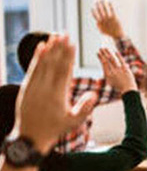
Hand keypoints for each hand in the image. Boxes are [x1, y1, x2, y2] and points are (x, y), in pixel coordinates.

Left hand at [14, 34, 96, 153]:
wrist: (30, 136)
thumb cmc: (55, 129)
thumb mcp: (74, 122)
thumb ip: (85, 108)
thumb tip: (94, 93)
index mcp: (57, 95)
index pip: (64, 70)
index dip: (68, 56)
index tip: (72, 44)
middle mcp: (44, 88)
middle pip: (53, 63)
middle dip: (60, 47)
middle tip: (65, 33)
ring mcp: (34, 86)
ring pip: (42, 63)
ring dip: (49, 48)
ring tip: (55, 36)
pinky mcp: (27, 87)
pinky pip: (33, 69)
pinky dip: (37, 57)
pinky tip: (41, 47)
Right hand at [92, 0, 124, 39]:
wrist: (117, 35)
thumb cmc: (109, 33)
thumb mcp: (102, 31)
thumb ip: (98, 26)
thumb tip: (96, 22)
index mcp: (100, 23)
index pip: (95, 15)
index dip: (93, 11)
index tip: (92, 7)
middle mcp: (103, 19)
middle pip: (99, 10)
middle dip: (98, 5)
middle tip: (97, 0)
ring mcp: (109, 18)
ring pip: (104, 9)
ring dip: (102, 3)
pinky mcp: (114, 17)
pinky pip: (112, 10)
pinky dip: (110, 5)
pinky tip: (109, 1)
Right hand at [98, 47, 136, 93]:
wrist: (128, 90)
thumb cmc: (118, 86)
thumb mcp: (110, 81)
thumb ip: (106, 74)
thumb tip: (103, 68)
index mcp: (108, 75)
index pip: (103, 64)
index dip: (100, 58)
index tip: (98, 53)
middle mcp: (113, 72)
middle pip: (107, 60)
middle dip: (103, 53)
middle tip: (101, 48)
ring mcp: (120, 70)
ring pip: (113, 59)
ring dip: (109, 53)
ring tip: (105, 48)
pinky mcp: (126, 69)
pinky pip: (121, 61)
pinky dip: (118, 56)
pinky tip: (115, 52)